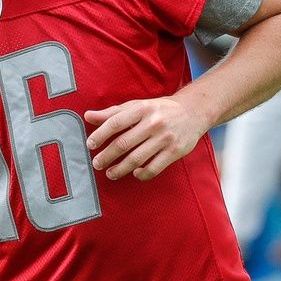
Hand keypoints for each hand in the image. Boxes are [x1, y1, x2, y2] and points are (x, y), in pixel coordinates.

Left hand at [84, 97, 208, 181]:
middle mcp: (153, 123)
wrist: (193, 112)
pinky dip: (142, 174)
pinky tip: (135, 173)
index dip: (100, 135)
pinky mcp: (175, 151)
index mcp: (142, 109)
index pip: (115, 123)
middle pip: (124, 143)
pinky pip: (154, 168)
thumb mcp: (137, 106)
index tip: (90, 145)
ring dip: (120, 169)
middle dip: (107, 156)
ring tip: (110, 173)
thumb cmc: (159, 110)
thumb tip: (87, 116)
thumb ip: (112, 112)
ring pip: (137, 159)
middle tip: (97, 164)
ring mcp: (165, 138)